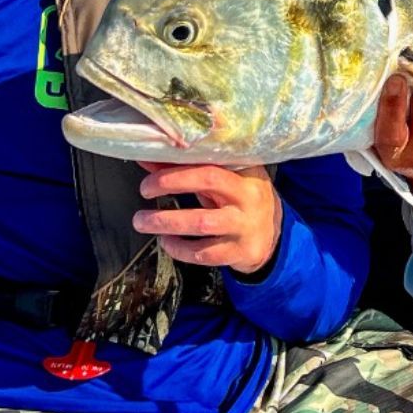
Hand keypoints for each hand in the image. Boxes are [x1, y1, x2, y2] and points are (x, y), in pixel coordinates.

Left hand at [133, 162, 282, 275]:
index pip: (210, 159)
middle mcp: (248, 196)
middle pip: (208, 182)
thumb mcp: (222, 182)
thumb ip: (188, 170)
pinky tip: (166, 242)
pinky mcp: (241, 252)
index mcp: (244, 172)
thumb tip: (149, 159)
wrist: (271, 237)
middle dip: (171, 182)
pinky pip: (204, 253)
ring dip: (166, 222)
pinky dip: (180, 249)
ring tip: (141, 221)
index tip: (150, 166)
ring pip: (202, 222)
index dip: (178, 163)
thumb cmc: (239, 201)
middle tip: (144, 189)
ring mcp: (246, 226)